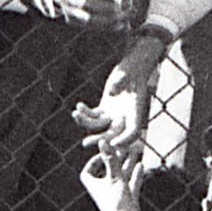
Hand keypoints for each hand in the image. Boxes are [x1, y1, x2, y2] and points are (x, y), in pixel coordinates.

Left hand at [77, 140, 134, 210]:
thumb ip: (110, 159)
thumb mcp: (114, 177)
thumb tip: (103, 141)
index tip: (102, 152)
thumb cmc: (114, 201)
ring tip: (135, 151)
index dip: (93, 161)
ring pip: (122, 176)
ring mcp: (116, 194)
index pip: (87, 172)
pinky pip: (132, 184)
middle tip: (123, 146)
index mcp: (95, 185)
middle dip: (116, 158)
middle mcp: (104, 189)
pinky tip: (141, 165)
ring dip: (127, 164)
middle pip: (108, 171)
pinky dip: (136, 175)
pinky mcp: (128, 199)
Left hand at [88, 32, 164, 155]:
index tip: (113, 144)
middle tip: (86, 143)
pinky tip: (78, 106)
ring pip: (100, 126)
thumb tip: (111, 92)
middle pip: (113, 134)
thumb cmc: (133, 68)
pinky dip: (85, 113)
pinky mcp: (105, 109)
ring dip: (86, 123)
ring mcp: (114, 114)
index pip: (133, 132)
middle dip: (99, 139)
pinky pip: (94, 116)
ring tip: (75, 115)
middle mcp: (125, 117)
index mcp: (136, 112)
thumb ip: (120, 83)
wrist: (132, 66)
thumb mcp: (128, 74)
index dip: (124, 140)